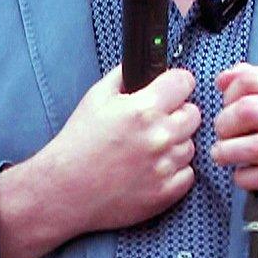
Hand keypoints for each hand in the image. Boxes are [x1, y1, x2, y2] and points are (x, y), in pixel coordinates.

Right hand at [0, 65, 199, 257]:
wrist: (64, 190)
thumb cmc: (78, 144)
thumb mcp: (96, 98)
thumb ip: (124, 76)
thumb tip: (143, 64)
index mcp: (143, 109)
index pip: (184, 82)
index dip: (176, 83)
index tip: (171, 89)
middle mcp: (159, 136)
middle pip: (194, 114)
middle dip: (178, 113)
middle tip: (156, 122)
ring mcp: (165, 166)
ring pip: (191, 145)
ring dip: (176, 144)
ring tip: (149, 149)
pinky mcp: (166, 193)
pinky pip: (188, 173)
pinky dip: (175, 171)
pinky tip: (152, 169)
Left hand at [210, 64, 257, 257]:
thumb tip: (224, 78)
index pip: (252, 79)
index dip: (228, 95)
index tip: (225, 110)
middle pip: (249, 109)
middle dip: (224, 125)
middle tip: (221, 137)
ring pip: (255, 145)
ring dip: (228, 153)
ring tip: (221, 156)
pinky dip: (244, 177)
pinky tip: (241, 177)